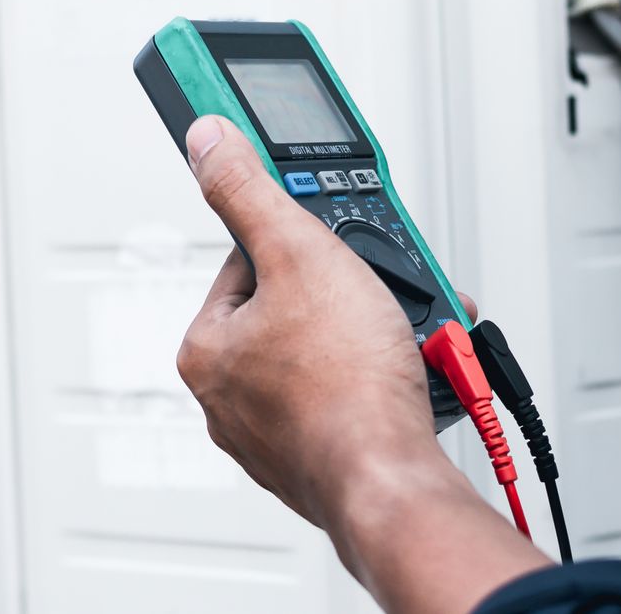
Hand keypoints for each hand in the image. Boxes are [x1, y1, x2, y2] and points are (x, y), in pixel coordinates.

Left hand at [174, 115, 551, 610]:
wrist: (394, 479)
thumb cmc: (346, 386)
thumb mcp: (301, 253)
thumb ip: (251, 191)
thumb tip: (208, 140)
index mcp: (206, 349)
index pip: (249, 261)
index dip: (303, 242)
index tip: (337, 237)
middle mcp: (231, 397)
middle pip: (298, 306)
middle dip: (355, 289)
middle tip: (387, 288)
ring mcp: (277, 432)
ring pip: (334, 351)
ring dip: (380, 329)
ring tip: (411, 329)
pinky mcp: (322, 456)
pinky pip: (356, 394)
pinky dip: (389, 376)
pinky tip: (414, 371)